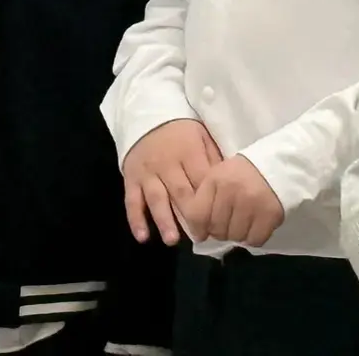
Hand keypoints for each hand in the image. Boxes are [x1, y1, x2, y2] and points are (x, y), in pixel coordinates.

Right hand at [121, 117, 222, 242]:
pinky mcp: (131, 179)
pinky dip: (136, 220)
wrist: (148, 117)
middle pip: (180, 192)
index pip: (201, 180)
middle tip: (200, 236)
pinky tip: (143, 237)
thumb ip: (213, 158)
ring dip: (164, 221)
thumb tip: (227, 182)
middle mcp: (167, 164)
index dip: (210, 200)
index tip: (219, 219)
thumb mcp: (203, 136)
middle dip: (191, 216)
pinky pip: (132, 201)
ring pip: (157, 199)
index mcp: (189, 152)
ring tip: (173, 240)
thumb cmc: (182, 131)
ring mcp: (148, 173)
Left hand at [184, 154, 284, 246]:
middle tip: (230, 221)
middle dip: (221, 231)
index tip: (203, 233)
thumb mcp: (218, 177)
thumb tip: (199, 234)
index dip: (198, 229)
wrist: (280, 164)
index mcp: (216, 180)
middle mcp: (233, 192)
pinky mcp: (271, 213)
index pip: (197, 216)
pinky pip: (255, 240)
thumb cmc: (243, 172)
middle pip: (217, 230)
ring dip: (238, 234)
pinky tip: (256, 226)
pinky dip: (254, 237)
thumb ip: (203, 201)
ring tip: (244, 222)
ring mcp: (253, 203)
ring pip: (236, 237)